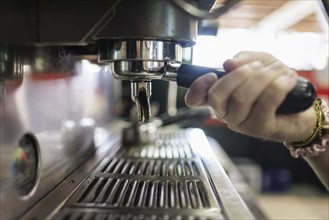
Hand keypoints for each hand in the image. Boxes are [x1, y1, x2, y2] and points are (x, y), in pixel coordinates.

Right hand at [185, 51, 315, 141]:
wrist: (301, 105)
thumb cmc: (276, 84)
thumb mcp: (260, 62)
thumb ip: (244, 58)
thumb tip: (228, 63)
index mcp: (221, 98)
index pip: (195, 99)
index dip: (196, 88)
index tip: (211, 75)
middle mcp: (226, 114)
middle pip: (217, 96)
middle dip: (237, 75)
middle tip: (257, 66)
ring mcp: (242, 123)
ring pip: (241, 98)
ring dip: (262, 78)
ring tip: (278, 70)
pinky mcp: (260, 128)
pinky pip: (265, 103)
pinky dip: (278, 86)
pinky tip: (288, 79)